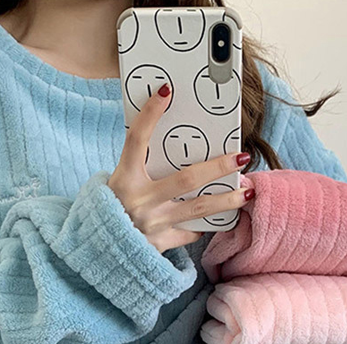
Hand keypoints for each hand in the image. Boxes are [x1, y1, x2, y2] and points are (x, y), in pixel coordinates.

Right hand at [108, 82, 253, 252]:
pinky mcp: (160, 243)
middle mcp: (139, 201)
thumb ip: (140, 166)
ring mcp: (152, 224)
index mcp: (124, 179)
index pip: (137, 140)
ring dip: (227, 200)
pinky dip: (203, 225)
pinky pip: (189, 233)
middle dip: (218, 166)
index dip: (150, 115)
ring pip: (198, 209)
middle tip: (241, 156)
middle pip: (186, 179)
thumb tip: (173, 143)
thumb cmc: (111, 209)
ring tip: (247, 191)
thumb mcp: (118, 183)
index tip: (166, 91)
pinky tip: (219, 218)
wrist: (98, 249)